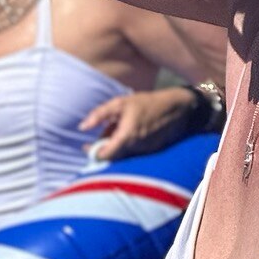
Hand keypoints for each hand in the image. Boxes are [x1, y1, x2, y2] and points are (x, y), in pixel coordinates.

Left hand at [82, 85, 200, 162]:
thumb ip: (99, 114)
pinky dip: (127, 145)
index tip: (87, 147)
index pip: (105, 155)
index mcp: (126, 136)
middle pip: (113, 156)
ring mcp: (145, 150)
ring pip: (123, 154)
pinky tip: (129, 132)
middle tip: (99, 137)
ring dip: (116, 146)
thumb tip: (82, 127)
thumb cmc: (146, 103)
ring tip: (116, 130)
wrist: (176, 107)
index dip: (93, 153)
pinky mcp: (152, 150)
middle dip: (104, 148)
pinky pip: (134, 152)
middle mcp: (136, 147)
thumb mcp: (120, 103)